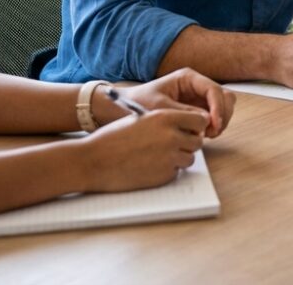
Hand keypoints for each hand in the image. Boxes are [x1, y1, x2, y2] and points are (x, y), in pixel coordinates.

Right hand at [79, 109, 206, 192]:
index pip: (200, 120)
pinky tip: (149, 167)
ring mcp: (169, 157)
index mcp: (165, 117)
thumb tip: (186, 127)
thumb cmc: (113, 138)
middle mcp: (171, 136)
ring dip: (179, 158)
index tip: (189, 129)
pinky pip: (175, 172)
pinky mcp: (164, 175)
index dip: (195, 126)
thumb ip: (165, 122)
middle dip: (188, 144)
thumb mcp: (141, 119)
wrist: (93, 161)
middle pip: (197, 141)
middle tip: (172, 146)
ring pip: (189, 158)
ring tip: (157, 156)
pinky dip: (167, 171)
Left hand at [118, 68, 235, 137]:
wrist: (124, 109)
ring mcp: (199, 98)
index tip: (214, 125)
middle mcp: (197, 86)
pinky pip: (215, 117)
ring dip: (220, 122)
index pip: (214, 90)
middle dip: (223, 115)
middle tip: (212, 132)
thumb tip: (206, 121)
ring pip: (224, 107)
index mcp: (189, 78)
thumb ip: (184, 113)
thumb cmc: (139, 103)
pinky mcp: (198, 110)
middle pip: (224, 97)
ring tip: (207, 135)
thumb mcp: (159, 107)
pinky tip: (203, 135)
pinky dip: (214, 126)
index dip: (218, 107)